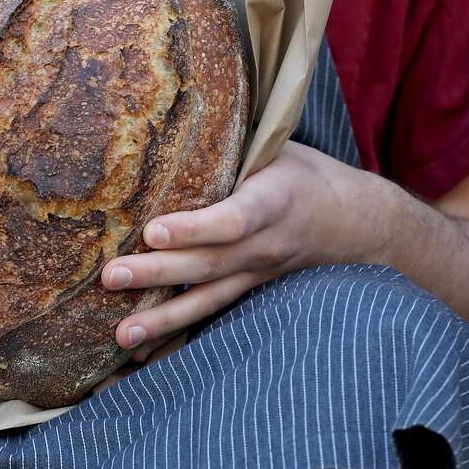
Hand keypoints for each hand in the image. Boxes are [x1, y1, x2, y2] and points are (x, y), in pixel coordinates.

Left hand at [101, 141, 384, 359]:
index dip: (195, 227)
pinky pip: (212, 312)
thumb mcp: (275, 147)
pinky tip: (144, 350)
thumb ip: (231, 144)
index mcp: (274, 200)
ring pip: (209, 299)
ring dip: (163, 318)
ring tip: (123, 334)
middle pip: (209, 264)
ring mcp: (258, 274)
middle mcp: (266, 244)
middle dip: (158, 273)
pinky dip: (177, 331)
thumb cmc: (301, 173)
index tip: (154, 230)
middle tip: (111, 276)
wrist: (356, 222)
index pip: (233, 219)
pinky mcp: (249, 289)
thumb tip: (167, 119)